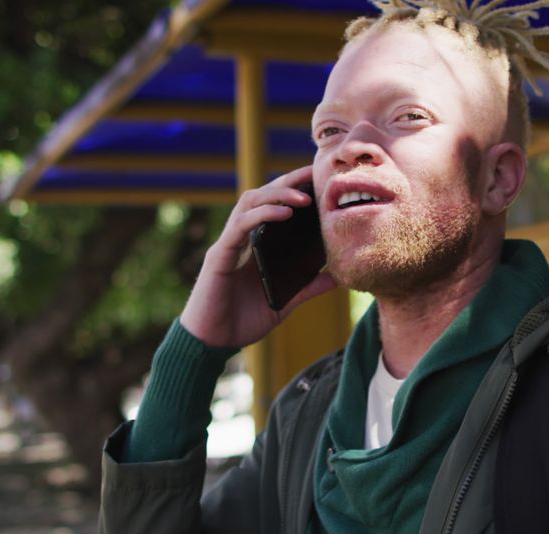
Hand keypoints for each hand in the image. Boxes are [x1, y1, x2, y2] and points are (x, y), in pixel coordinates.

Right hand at [180, 166, 336, 347]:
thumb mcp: (284, 302)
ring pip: (249, 202)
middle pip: (262, 195)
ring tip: (303, 197)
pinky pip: (240, 226)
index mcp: (255, 245)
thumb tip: (338, 277)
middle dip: (288, 181)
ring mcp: (229, 244)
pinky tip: (283, 214)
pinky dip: (262, 215)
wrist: (211, 343)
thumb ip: (307, 288)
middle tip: (314, 174)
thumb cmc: (242, 321)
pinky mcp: (219, 256)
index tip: (319, 180)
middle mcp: (241, 238)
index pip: (273, 206)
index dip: (293, 189)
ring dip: (277, 194)